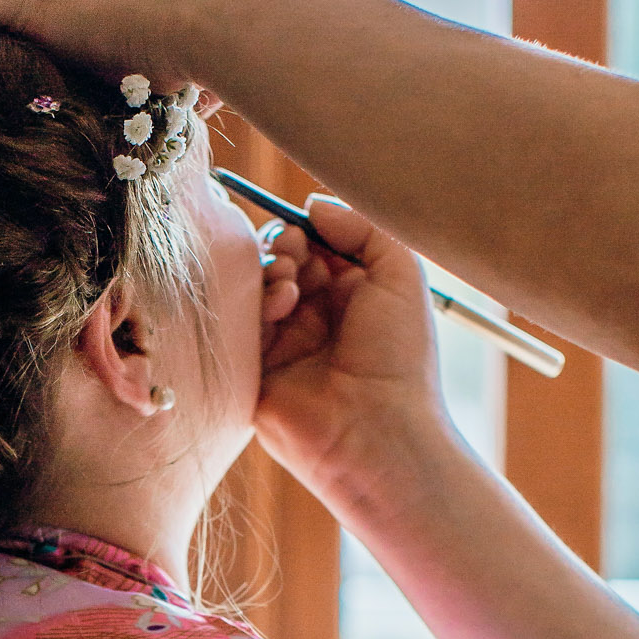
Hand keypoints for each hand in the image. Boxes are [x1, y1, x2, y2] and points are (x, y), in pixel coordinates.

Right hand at [255, 196, 451, 504]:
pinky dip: (255, 303)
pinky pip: (237, 324)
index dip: (308, 231)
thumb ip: (364, 228)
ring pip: (255, 288)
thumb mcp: (401, 275)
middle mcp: (315, 319)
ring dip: (270, 272)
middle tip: (294, 256)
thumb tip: (312, 205)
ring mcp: (282, 345)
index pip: (316, 246)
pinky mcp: (253, 371)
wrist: (376, 433)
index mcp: (352, 297)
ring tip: (290, 286)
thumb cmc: (400, 359)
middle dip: (283, 246)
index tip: (310, 229)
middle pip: (279, 261)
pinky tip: (280, 308)